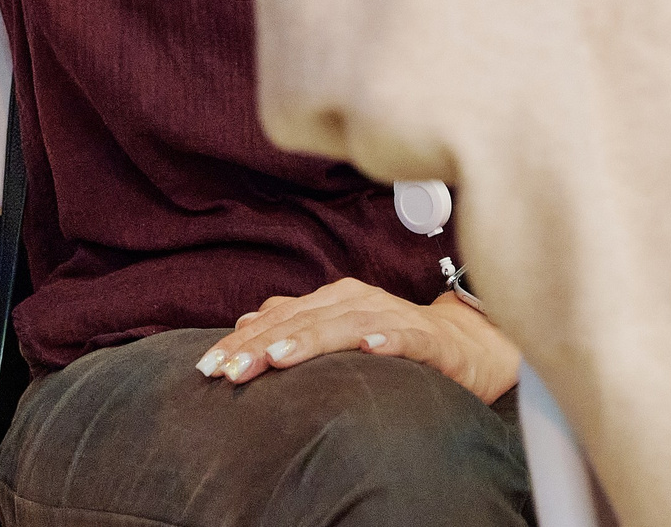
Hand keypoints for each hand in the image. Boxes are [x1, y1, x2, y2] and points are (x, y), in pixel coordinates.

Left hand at [194, 278, 521, 404]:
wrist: (462, 346)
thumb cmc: (392, 339)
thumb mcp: (337, 330)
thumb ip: (296, 324)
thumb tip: (247, 322)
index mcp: (331, 299)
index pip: (277, 320)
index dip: (241, 342)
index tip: (208, 367)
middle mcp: (356, 300)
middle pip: (301, 321)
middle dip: (260, 346)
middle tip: (227, 371)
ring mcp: (391, 316)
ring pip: (344, 326)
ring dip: (310, 341)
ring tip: (278, 359)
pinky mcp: (426, 337)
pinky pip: (405, 338)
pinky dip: (387, 342)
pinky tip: (370, 350)